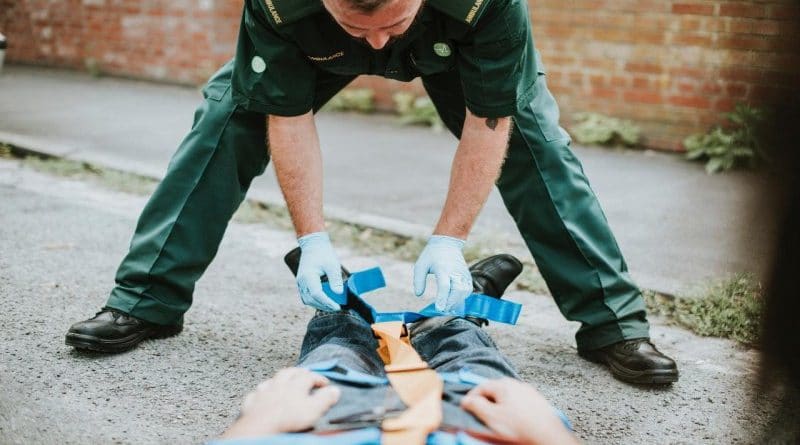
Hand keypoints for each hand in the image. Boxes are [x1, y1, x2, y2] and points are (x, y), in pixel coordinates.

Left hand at [221, 368, 340, 438]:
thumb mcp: (313, 409)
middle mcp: (279, 384)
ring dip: (279, 379)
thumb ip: (325, 399)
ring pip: (272, 380)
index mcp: (296, 384)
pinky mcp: (252, 402)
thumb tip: (335, 390)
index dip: (319, 378)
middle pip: (289, 372)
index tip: (325, 383)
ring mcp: (264, 392)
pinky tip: (262, 395)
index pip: (310, 376)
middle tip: (305, 373)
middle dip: (298, 372)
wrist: (261, 426)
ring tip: (283, 380)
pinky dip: (262, 393)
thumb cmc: (288, 418)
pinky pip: (256, 394)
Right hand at [296, 232, 343, 310]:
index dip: (327, 302)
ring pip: (307, 300)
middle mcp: (301, 281)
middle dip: (324, 306)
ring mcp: (300, 283)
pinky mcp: (302, 284)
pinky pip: (306, 297)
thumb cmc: (324, 254)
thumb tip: (339, 293)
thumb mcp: (333, 265)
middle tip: (337, 308)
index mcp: (308, 276)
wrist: (313, 245)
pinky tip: (324, 302)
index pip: (317, 294)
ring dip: (319, 305)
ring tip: (332, 306)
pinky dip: (315, 301)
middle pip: (311, 300)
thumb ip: (335, 279)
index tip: (338, 307)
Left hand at [413, 235, 472, 310]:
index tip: (439, 308)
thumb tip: (418, 294)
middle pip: (457, 290)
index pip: (444, 286)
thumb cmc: (432, 255)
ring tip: (448, 308)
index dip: (442, 298)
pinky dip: (463, 297)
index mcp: (442, 268)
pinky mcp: (467, 275)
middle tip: (443, 310)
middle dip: (451, 302)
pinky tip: (455, 301)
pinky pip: (468, 289)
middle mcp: (455, 271)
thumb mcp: (421, 265)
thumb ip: (418, 280)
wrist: (447, 243)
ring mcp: (463, 273)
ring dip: (458, 301)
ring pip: (465, 291)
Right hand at [461, 378, 578, 444]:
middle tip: (481, 412)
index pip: (481, 386)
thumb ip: (476, 406)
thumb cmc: (519, 427)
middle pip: (495, 389)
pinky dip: (512, 407)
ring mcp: (529, 392)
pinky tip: (514, 418)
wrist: (548, 436)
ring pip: (508, 395)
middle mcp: (517, 384)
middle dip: (486, 399)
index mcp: (504, 385)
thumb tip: (466, 400)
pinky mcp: (538, 401)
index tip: (467, 407)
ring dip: (500, 403)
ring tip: (497, 416)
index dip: (472, 397)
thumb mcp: (491, 417)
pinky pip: (519, 401)